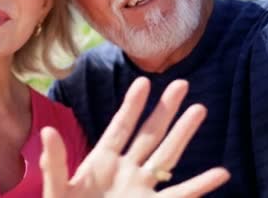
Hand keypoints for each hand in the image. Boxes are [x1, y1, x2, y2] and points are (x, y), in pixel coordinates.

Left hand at [40, 77, 229, 196]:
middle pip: (149, 134)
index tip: (145, 82)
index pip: (120, 127)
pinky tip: (220, 174)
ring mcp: (140, 189)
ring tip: (200, 109)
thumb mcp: (57, 189)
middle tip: (182, 84)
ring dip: (183, 134)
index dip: (132, 105)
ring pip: (167, 156)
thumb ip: (55, 163)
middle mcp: (125, 170)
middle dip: (165, 110)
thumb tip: (46, 131)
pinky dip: (200, 186)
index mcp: (101, 161)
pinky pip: (180, 196)